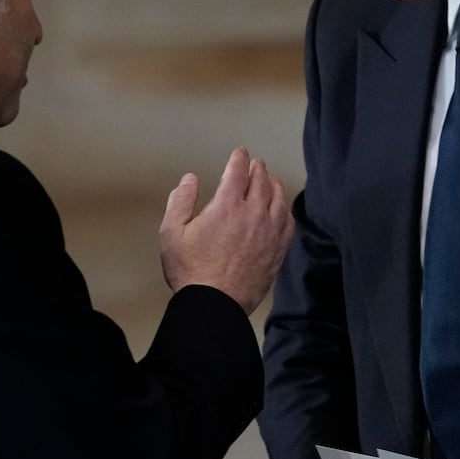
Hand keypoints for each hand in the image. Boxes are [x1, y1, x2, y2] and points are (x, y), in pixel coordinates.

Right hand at [158, 147, 293, 313]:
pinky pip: (287, 222)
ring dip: (274, 185)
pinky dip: (284, 209)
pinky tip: (281, 209)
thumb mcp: (171, 233)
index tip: (240, 153)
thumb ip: (180, 201)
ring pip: (278, 198)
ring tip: (271, 180)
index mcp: (226, 206)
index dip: (239, 158)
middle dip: (257, 169)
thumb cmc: (191, 272)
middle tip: (255, 164)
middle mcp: (253, 214)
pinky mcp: (278, 250)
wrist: (215, 305)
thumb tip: (190, 179)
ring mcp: (269, 232)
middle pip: (261, 181)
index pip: (238, 172)